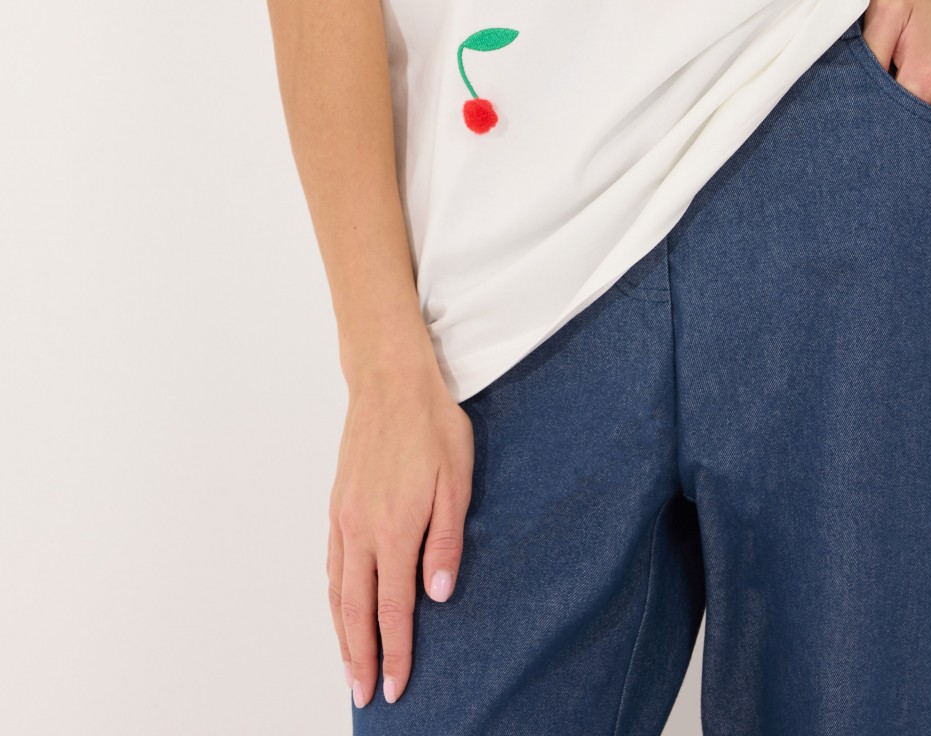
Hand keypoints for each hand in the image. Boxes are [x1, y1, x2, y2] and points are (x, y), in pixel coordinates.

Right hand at [328, 333, 474, 708]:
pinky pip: (331, 563)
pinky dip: (333, 596)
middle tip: (365, 694)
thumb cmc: (431, 425)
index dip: (396, 652)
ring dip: (342, 634)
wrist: (390, 380)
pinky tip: (338, 608)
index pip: (393, 608)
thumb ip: (446, 541)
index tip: (397, 687)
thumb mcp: (456, 480)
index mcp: (395, 530)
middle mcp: (362, 530)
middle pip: (356, 610)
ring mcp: (344, 517)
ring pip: (337, 591)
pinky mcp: (337, 504)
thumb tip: (437, 594)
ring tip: (349, 666)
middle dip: (361, 657)